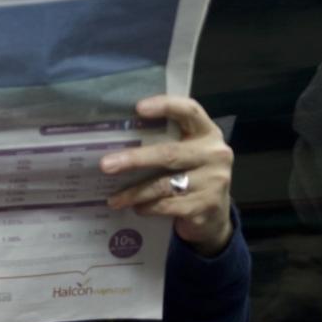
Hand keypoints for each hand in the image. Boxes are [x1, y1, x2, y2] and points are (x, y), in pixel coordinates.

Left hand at [103, 95, 234, 255]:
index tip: (138, 108)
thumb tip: (115, 144)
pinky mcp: (206, 205)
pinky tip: (137, 208)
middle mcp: (215, 153)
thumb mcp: (186, 155)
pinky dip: (148, 208)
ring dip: (134, 193)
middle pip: (169, 153)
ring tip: (113, 199)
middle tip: (106, 165)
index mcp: (207, 133)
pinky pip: (168, 206)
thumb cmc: (192, 177)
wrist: (216, 215)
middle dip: (134, 159)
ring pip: (164, 185)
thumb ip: (165, 144)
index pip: (190, 111)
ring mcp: (213, 180)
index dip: (166, 106)